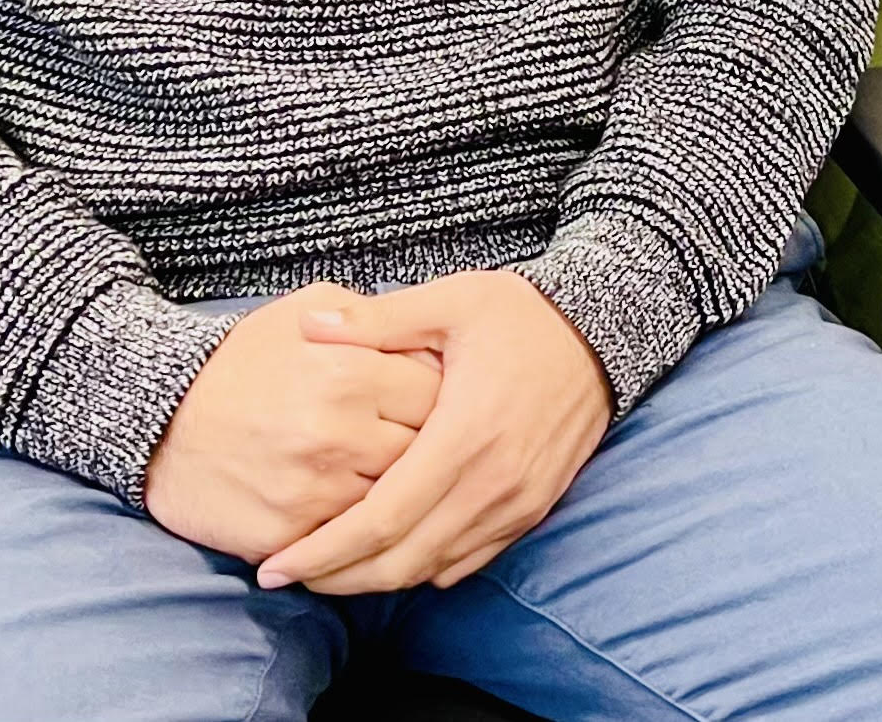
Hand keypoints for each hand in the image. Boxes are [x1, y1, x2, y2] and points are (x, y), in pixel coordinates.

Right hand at [144, 284, 443, 563]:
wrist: (159, 419)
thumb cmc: (242, 360)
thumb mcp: (307, 312)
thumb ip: (373, 319)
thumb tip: (432, 335)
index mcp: (352, 370)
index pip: (439, 394)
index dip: (446, 399)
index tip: (444, 402)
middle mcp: (338, 432)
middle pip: (426, 453)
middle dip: (433, 450)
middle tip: (431, 446)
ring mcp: (313, 490)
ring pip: (395, 503)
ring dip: (400, 494)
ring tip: (402, 482)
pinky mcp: (287, 535)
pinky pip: (350, 542)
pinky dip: (361, 532)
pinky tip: (363, 517)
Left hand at [255, 272, 613, 594]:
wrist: (607, 331)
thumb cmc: (523, 314)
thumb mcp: (449, 301)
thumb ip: (376, 321)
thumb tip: (307, 325)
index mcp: (465, 432)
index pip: (381, 518)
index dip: (323, 552)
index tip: (274, 567)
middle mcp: (493, 480)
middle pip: (402, 560)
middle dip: (337, 578)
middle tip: (285, 576)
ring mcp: (518, 500)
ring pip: (434, 569)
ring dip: (377, 579)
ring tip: (327, 571)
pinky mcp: (534, 507)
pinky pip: (470, 561)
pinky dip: (424, 570)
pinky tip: (391, 557)